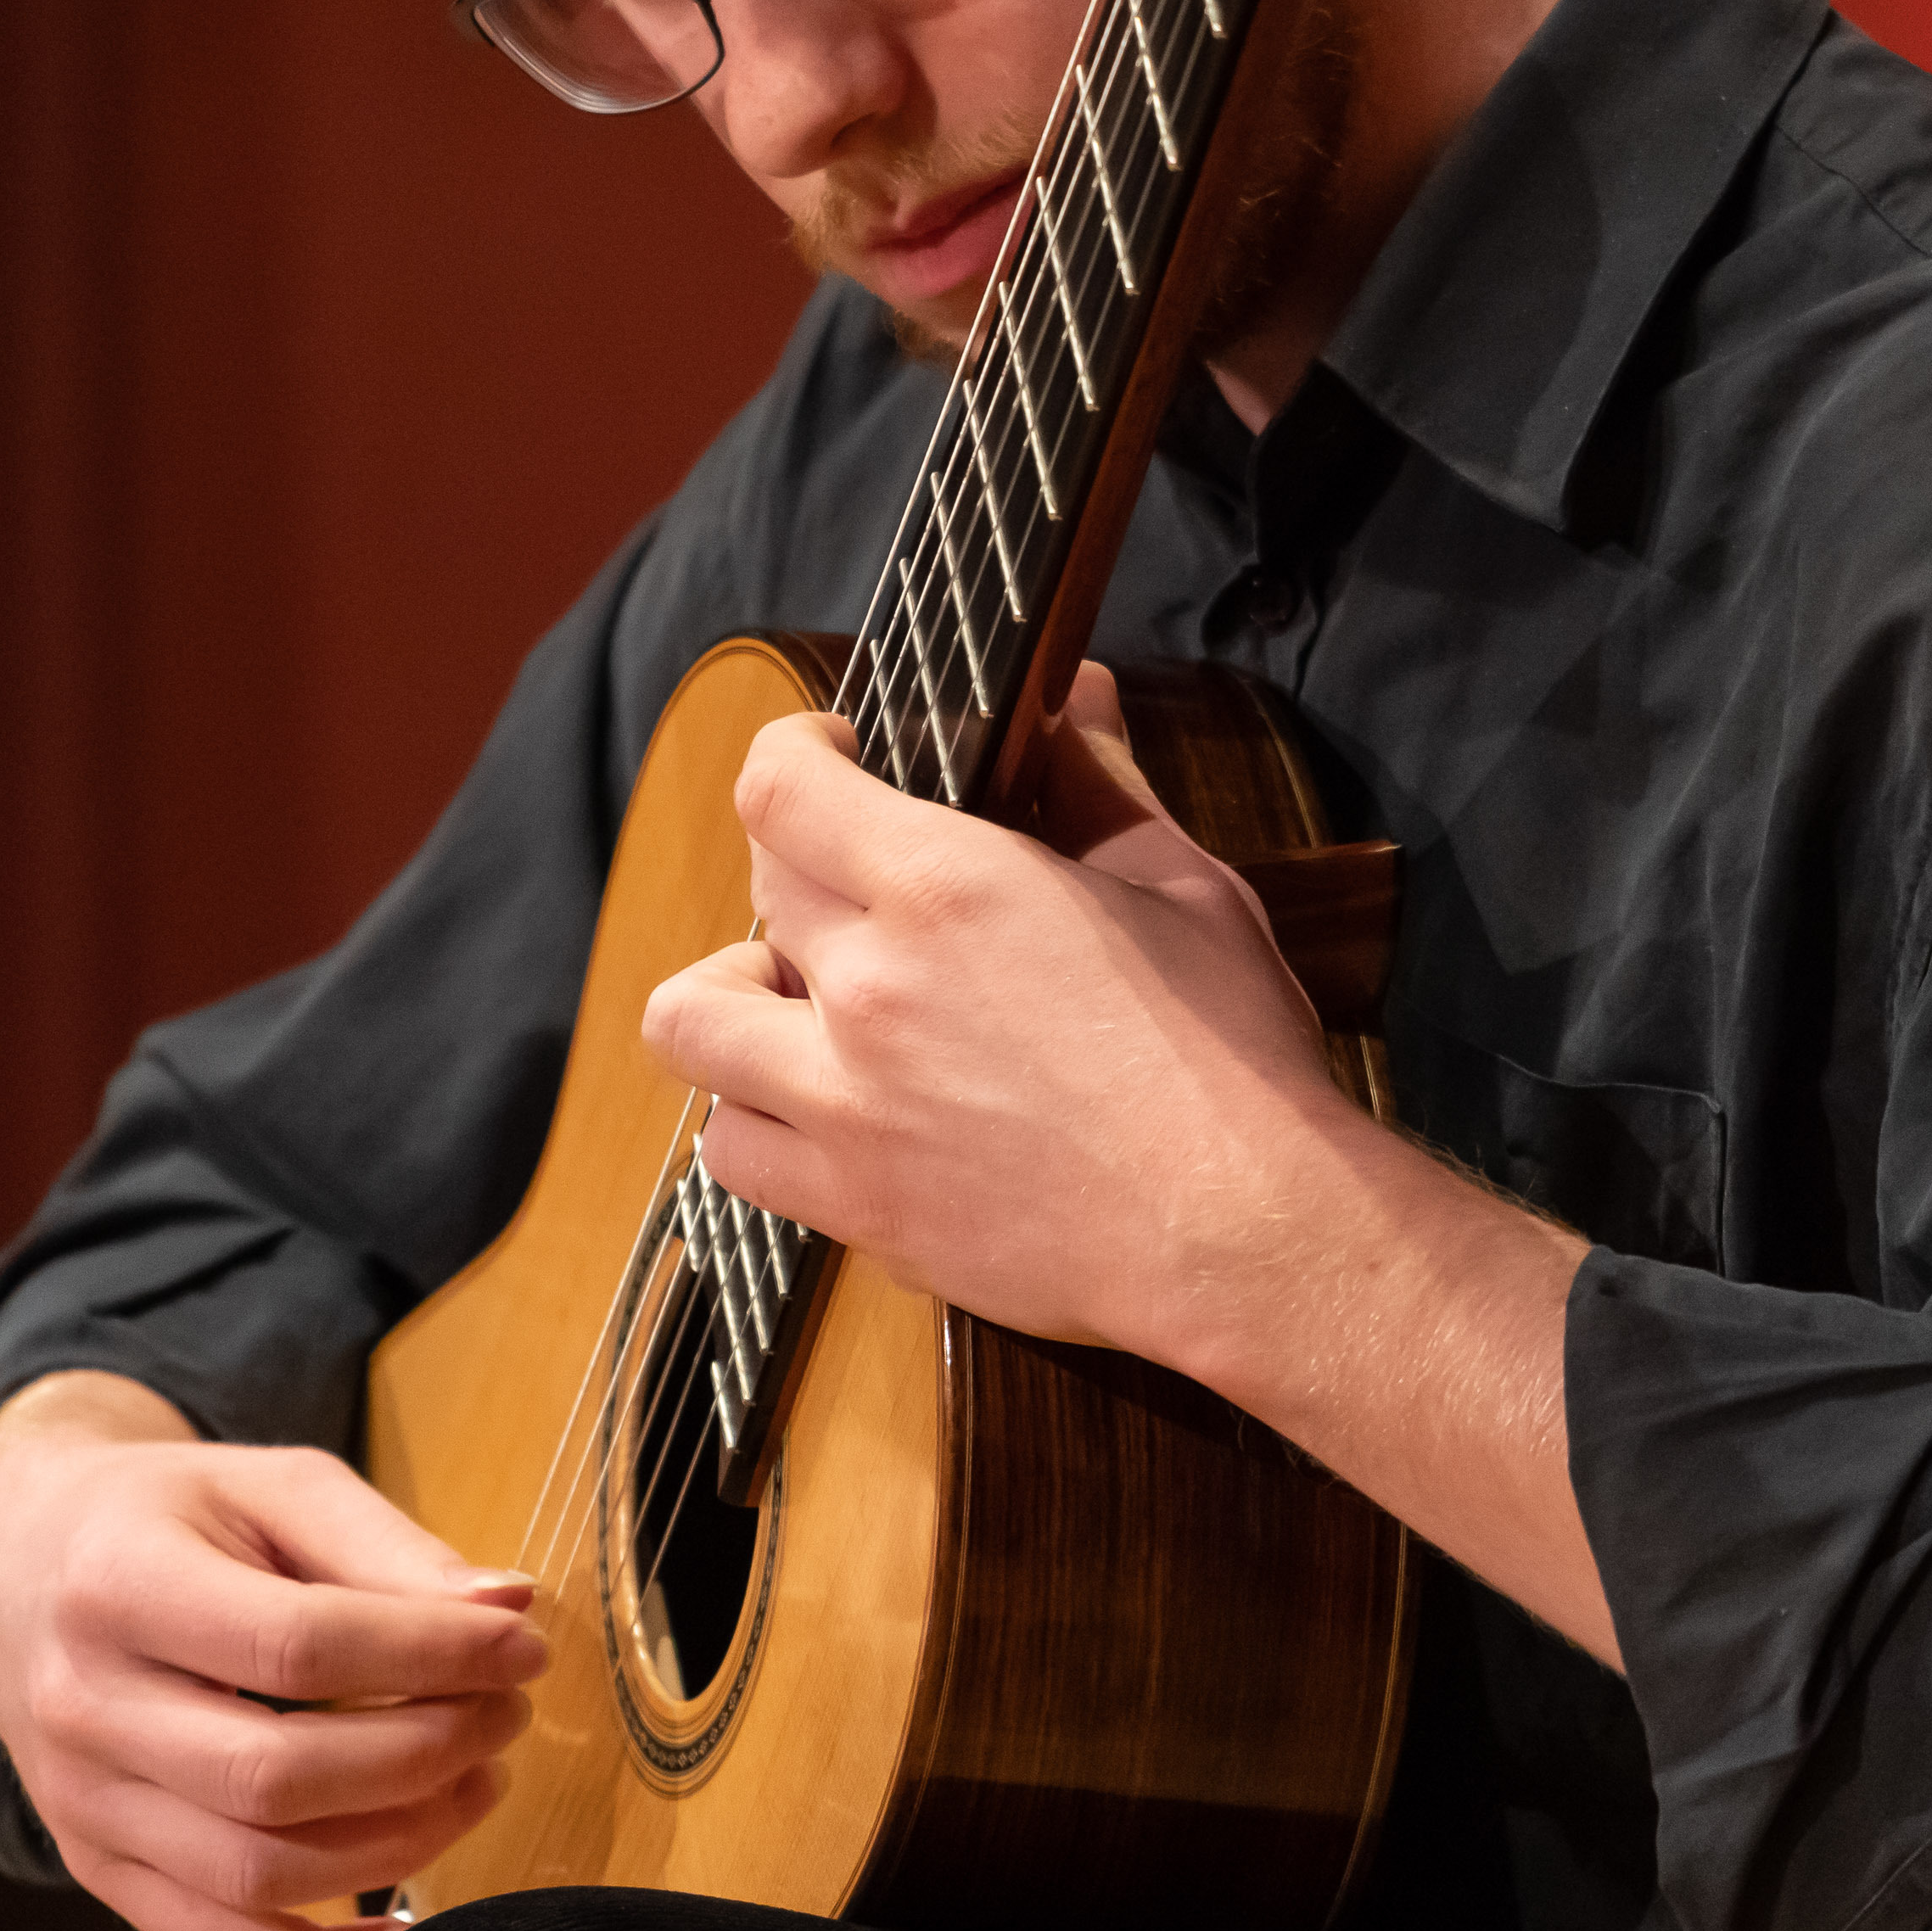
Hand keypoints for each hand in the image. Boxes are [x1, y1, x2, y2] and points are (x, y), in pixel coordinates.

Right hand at [0, 1371, 545, 1930]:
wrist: (21, 1564)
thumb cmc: (169, 1517)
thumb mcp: (271, 1486)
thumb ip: (387, 1548)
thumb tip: (507, 1612)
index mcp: (119, 1582)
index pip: (298, 1646)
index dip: (431, 1657)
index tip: (521, 1649)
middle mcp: (81, 1704)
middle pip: (276, 1776)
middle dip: (424, 1755)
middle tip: (503, 1717)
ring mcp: (79, 1802)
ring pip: (256, 1873)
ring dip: (396, 1846)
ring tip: (472, 1782)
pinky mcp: (95, 1866)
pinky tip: (405, 1923)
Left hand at [636, 662, 1365, 1366]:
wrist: (1240, 1235)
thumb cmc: (1230, 1061)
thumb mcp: (1184, 888)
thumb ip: (1104, 783)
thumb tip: (1081, 695)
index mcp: (946, 889)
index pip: (780, 786)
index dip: (792, 752)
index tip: (831, 756)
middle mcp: (870, 989)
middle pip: (754, 888)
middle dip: (798, 866)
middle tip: (855, 886)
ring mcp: (847, 1105)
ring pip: (691, 1021)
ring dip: (732, 997)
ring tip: (793, 1003)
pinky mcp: (856, 1206)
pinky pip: (730, 1155)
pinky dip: (754, 1124)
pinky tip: (818, 1111)